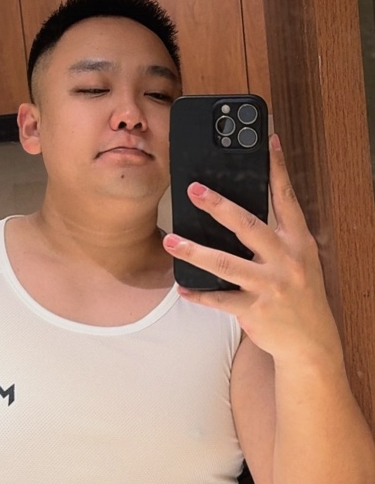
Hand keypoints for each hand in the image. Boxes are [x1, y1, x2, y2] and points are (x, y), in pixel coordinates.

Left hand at [162, 134, 341, 362]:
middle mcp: (286, 260)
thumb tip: (240, 203)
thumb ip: (276, 232)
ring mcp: (270, 286)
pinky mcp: (255, 310)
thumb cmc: (300, 293)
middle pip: (249, 225)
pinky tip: (182, 285)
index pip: (286, 197)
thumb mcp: (298, 258)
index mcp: (297, 241)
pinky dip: (199, 292)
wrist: (312, 343)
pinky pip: (219, 299)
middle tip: (194, 190)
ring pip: (226, 263)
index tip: (267, 140)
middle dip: (219, 206)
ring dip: (195, 251)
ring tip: (171, 240)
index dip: (277, 168)